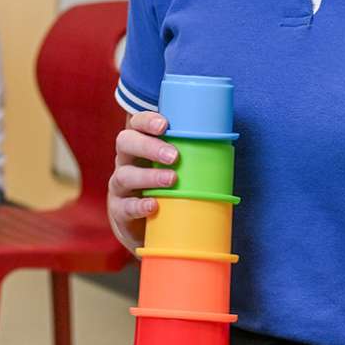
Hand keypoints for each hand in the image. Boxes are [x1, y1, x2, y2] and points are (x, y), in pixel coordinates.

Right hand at [107, 111, 177, 251]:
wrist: (144, 224)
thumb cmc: (165, 186)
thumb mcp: (174, 167)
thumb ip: (190, 153)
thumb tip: (226, 142)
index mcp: (139, 144)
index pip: (136, 124)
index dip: (147, 121)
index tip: (165, 125)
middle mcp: (125, 161)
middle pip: (125, 143)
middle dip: (149, 146)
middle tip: (174, 156)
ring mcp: (119, 185)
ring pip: (125, 175)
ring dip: (149, 176)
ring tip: (172, 180)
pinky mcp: (119, 210)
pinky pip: (125, 206)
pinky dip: (140, 206)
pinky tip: (154, 205)